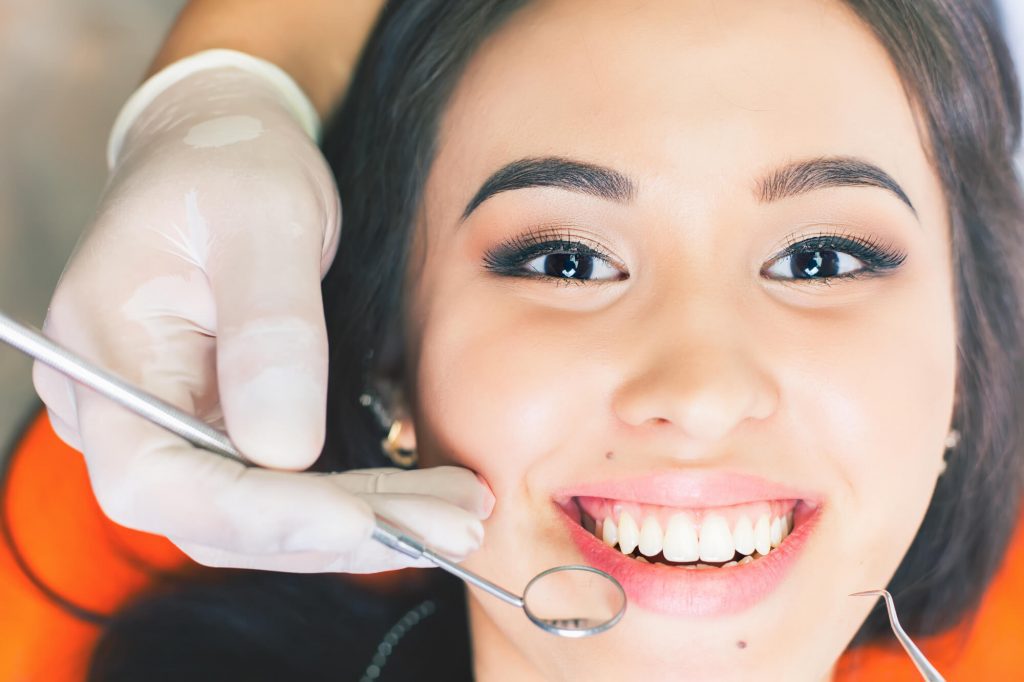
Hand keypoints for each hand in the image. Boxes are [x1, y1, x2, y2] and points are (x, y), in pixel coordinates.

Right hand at [32, 52, 491, 571]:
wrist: (224, 148)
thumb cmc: (234, 163)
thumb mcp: (264, 220)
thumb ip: (271, 332)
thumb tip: (285, 453)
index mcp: (104, 351)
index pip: (154, 477)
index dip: (256, 515)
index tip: (360, 522)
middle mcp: (117, 410)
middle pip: (213, 517)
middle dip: (338, 532)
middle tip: (453, 525)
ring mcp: (166, 427)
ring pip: (253, 521)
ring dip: (360, 529)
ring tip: (458, 517)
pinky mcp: (214, 431)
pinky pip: (275, 495)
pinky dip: (350, 508)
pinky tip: (418, 504)